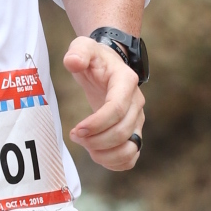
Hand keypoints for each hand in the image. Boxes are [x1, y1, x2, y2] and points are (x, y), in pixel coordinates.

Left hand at [63, 36, 143, 170]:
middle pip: (122, 132)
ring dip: (105, 155)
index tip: (76, 130)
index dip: (97, 124)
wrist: (107, 66)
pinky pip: (131, 157)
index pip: (117, 109)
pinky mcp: (133, 133)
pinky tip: (96, 154)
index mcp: (125, 82)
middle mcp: (136, 103)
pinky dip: (115, 163)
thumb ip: (78, 51)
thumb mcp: (83, 47)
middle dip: (95, 140)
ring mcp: (137, 120)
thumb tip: (73, 62)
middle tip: (75, 136)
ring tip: (86, 147)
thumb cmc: (95, 58)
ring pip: (130, 149)